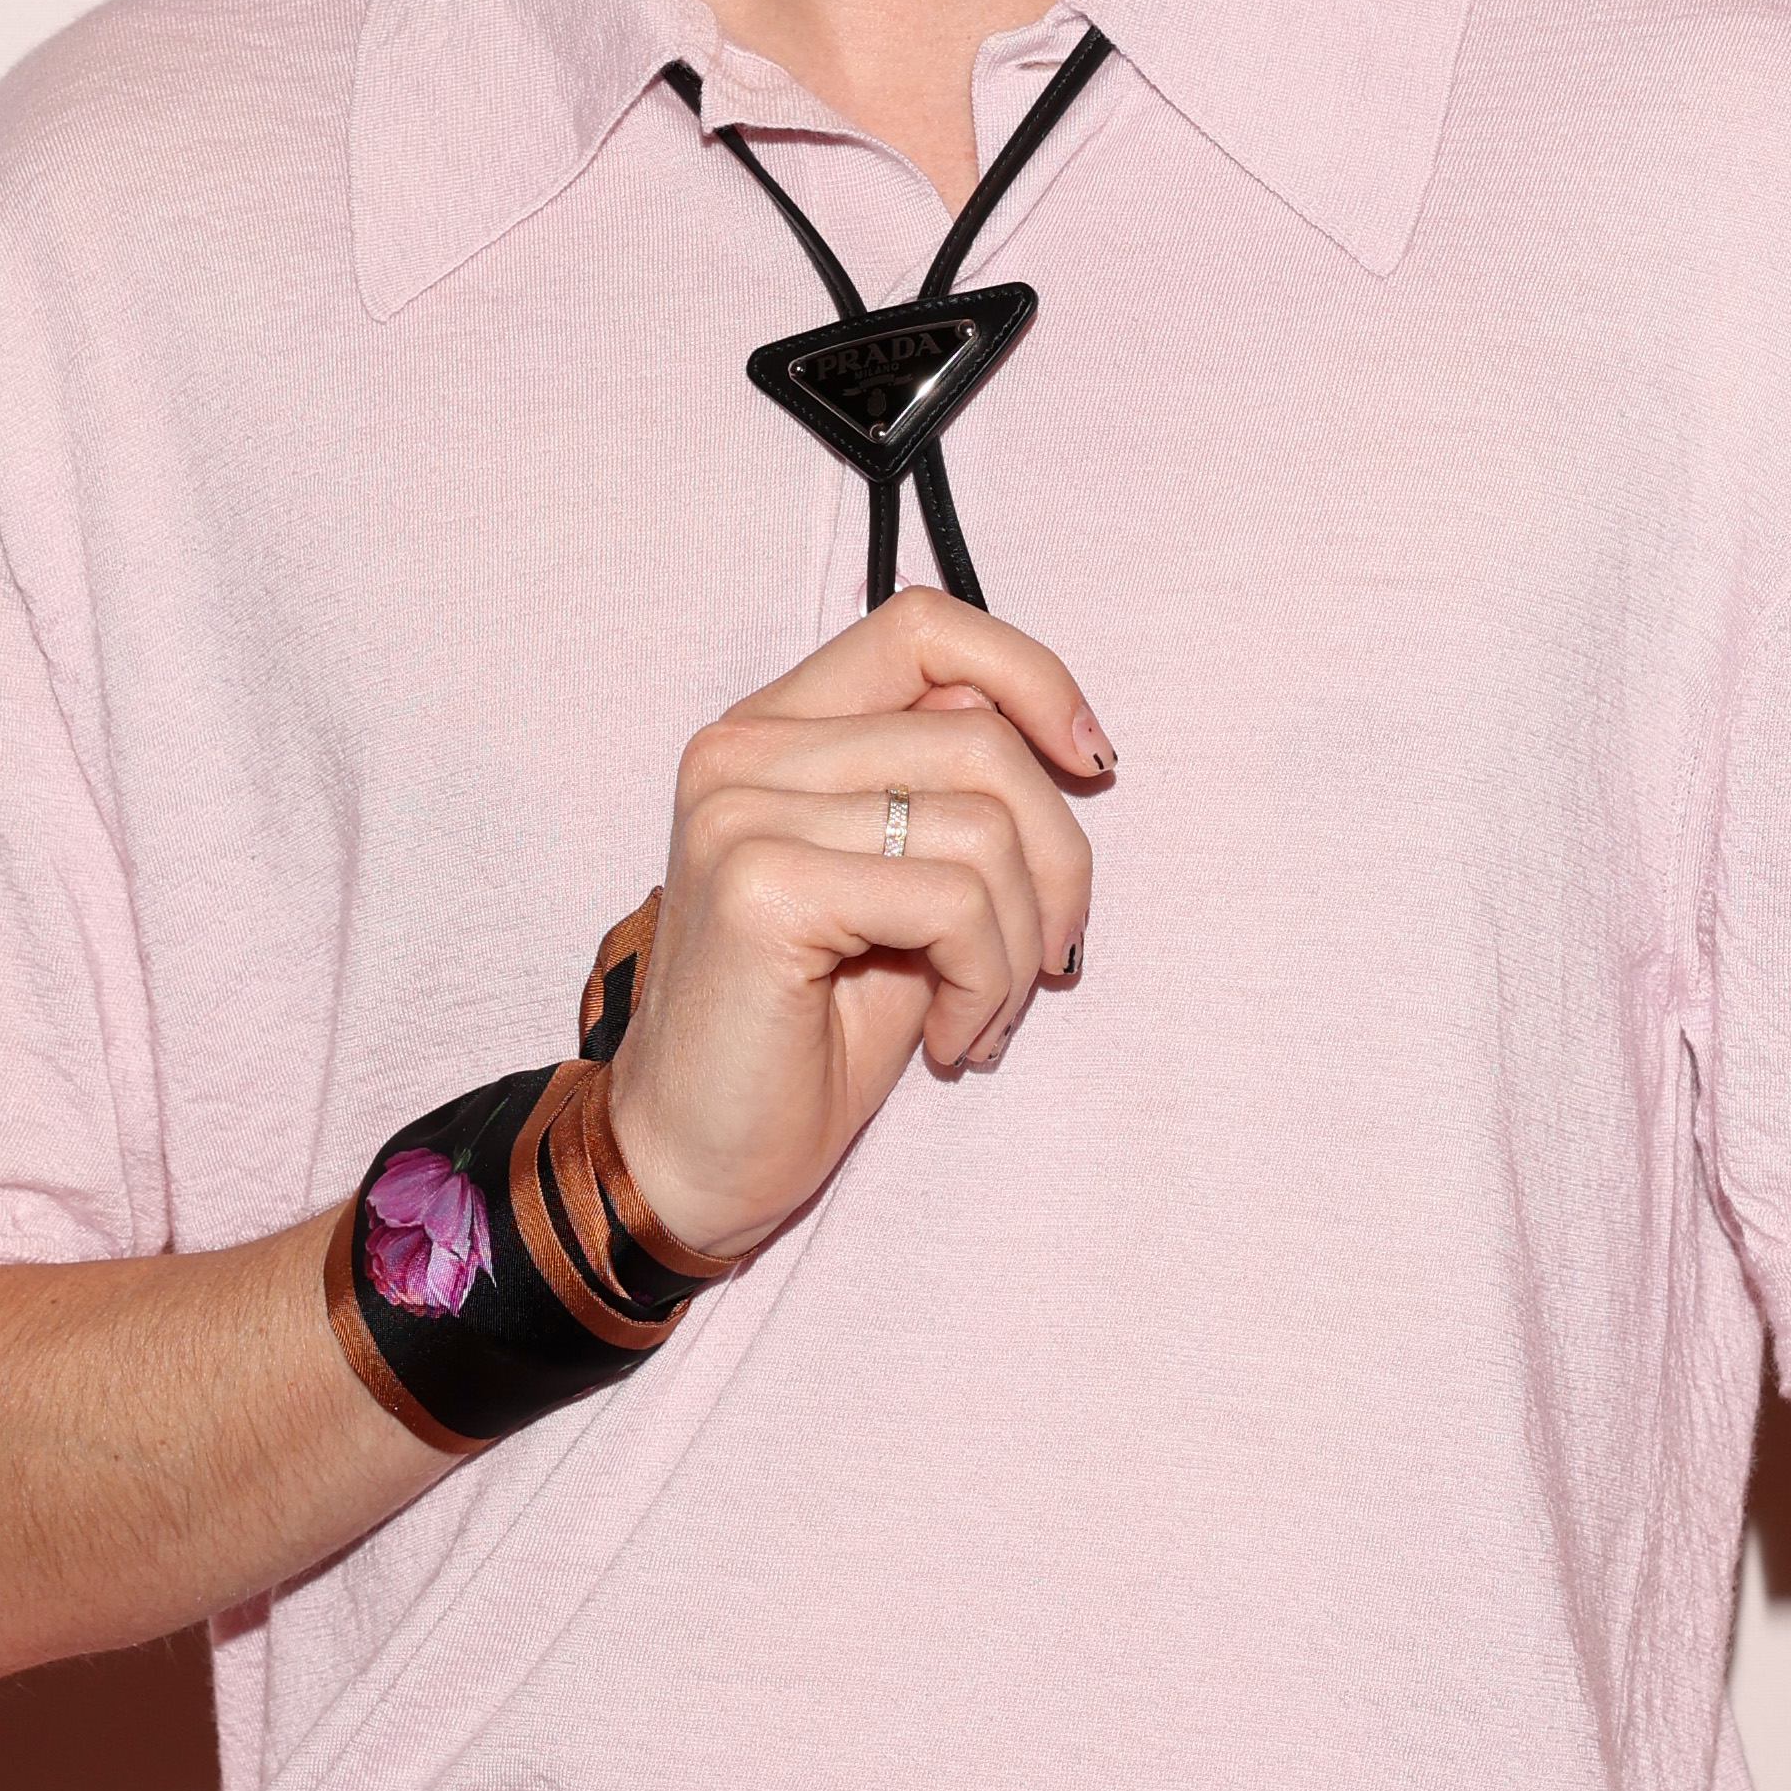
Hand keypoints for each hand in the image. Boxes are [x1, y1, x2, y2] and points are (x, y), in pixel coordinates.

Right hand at [605, 585, 1112, 1264]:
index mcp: (772, 729)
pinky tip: (958, 1040)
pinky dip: (989, 981)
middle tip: (1051, 958)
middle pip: (979, 735)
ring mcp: (741, 812)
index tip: (1091, 764)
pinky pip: (952, 900)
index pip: (922, 626)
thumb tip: (1048, 732)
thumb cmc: (809, 1036)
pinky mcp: (762, 887)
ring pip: (981, 824)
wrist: (699, 1165)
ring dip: (1021, 944)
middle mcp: (743, 750)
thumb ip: (948, 794)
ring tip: (987, 1014)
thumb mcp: (900, 892)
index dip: (1030, 676)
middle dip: (1058, 858)